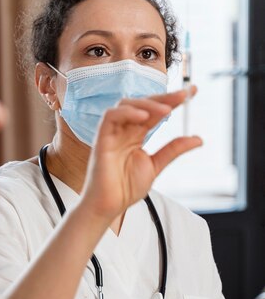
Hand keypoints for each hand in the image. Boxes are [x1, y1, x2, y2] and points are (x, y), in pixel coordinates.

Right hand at [81, 87, 201, 222]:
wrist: (109, 206)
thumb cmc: (125, 188)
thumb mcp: (156, 165)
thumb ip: (173, 150)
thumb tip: (197, 138)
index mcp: (136, 135)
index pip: (155, 111)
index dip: (172, 100)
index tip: (192, 92)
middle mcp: (124, 130)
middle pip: (143, 104)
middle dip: (164, 97)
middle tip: (184, 95)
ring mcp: (112, 133)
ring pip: (126, 104)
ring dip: (147, 104)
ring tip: (166, 110)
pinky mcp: (101, 139)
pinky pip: (110, 117)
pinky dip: (127, 112)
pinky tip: (144, 116)